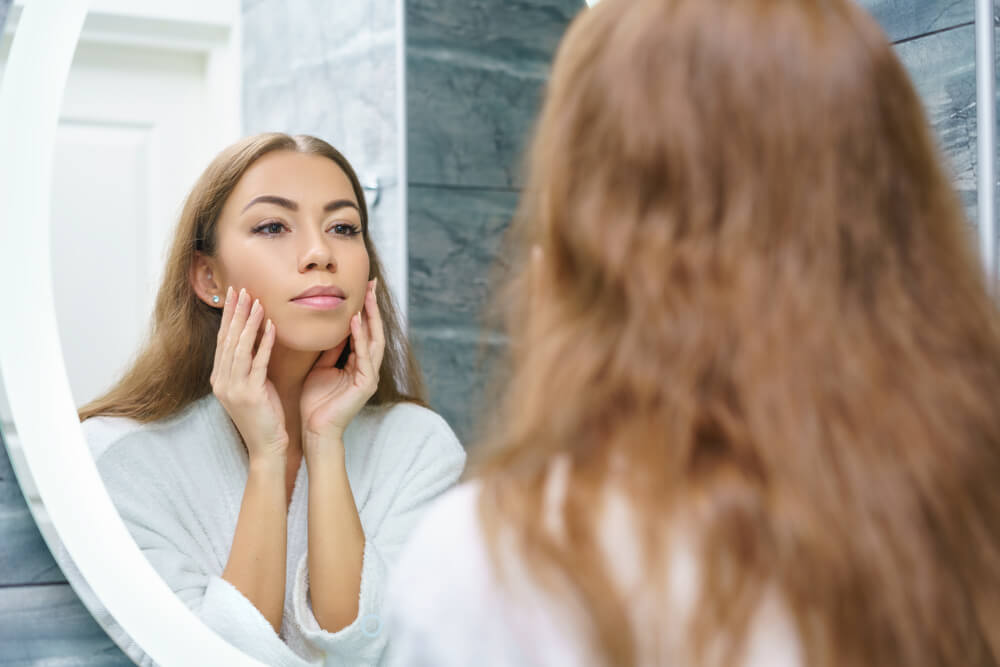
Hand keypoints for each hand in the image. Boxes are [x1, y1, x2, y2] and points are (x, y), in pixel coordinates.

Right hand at [211, 286, 287, 460]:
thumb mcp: (252, 386)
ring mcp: (233, 388)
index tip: (234, 294)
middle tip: (242, 289)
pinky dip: (264, 343)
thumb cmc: (264, 416)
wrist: (266, 448)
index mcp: (219, 379)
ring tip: (257, 302)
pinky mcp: (249, 394)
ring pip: (240, 348)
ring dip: (249, 323)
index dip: (229, 316)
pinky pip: (257, 362)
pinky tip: (271, 327)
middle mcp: (221, 381)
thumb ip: (249, 364)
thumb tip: (256, 336)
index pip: (223, 340)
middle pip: (228, 339)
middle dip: (235, 313)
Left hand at [301, 279, 384, 444]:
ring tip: (367, 296)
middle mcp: (368, 367)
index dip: (364, 309)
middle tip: (371, 283)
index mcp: (358, 363)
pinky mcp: (366, 384)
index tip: (362, 287)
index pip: (364, 330)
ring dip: (371, 317)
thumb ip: (330, 349)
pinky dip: (360, 337)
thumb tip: (332, 327)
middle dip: (373, 306)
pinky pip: (364, 356)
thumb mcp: (320, 366)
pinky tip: (355, 321)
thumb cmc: (315, 401)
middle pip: (374, 330)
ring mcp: (369, 375)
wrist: (314, 430)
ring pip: (374, 339)